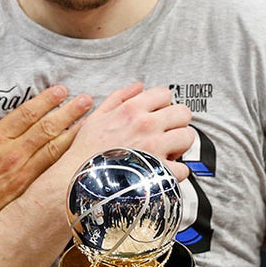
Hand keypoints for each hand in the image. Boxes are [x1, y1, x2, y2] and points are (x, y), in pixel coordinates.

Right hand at [0, 84, 91, 219]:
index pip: (26, 114)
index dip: (46, 100)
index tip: (61, 90)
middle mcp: (11, 155)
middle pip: (46, 128)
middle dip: (68, 112)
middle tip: (85, 99)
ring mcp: (20, 174)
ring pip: (53, 149)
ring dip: (73, 132)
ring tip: (89, 120)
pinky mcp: (24, 191)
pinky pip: (50, 170)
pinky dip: (66, 158)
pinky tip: (78, 151)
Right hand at [66, 83, 194, 165]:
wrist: (77, 180)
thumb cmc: (85, 152)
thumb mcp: (96, 117)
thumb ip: (119, 97)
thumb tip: (139, 86)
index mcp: (132, 109)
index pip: (165, 94)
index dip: (163, 105)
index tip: (157, 116)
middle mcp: (146, 125)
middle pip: (183, 113)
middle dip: (176, 123)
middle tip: (166, 134)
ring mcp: (155, 148)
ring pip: (188, 137)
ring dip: (179, 146)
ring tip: (165, 152)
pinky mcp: (159, 172)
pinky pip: (183, 169)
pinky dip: (176, 172)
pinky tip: (162, 171)